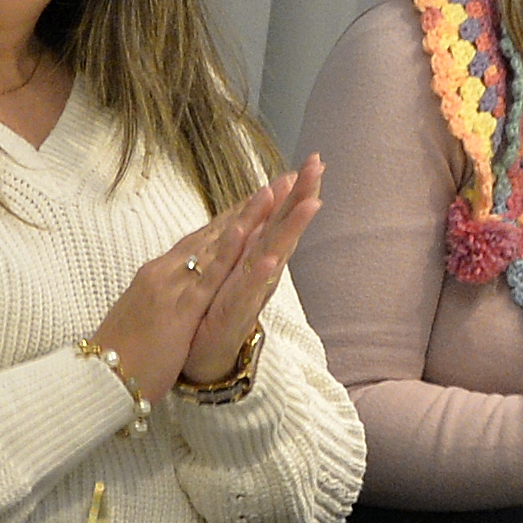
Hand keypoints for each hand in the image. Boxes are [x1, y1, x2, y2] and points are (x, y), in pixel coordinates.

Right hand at [84, 160, 316, 401]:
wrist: (97, 378)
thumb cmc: (118, 354)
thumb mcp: (140, 315)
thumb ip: (157, 296)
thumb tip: (166, 289)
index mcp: (156, 275)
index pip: (198, 240)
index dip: (227, 218)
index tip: (253, 198)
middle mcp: (163, 272)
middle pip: (209, 234)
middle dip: (244, 208)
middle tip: (276, 182)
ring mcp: (170, 288)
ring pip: (213, 246)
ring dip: (244, 218)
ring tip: (272, 193)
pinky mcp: (178, 309)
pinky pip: (208, 277)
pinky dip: (228, 253)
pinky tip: (247, 233)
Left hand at [178, 156, 323, 385]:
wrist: (202, 361)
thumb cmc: (214, 314)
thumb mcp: (228, 271)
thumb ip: (243, 242)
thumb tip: (252, 212)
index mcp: (254, 259)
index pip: (276, 218)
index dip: (294, 190)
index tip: (312, 160)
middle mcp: (258, 273)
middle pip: (282, 229)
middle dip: (301, 197)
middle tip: (320, 166)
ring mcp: (248, 294)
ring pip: (272, 256)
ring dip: (289, 229)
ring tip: (309, 202)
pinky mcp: (233, 316)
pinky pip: (246, 292)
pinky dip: (258, 275)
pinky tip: (269, 257)